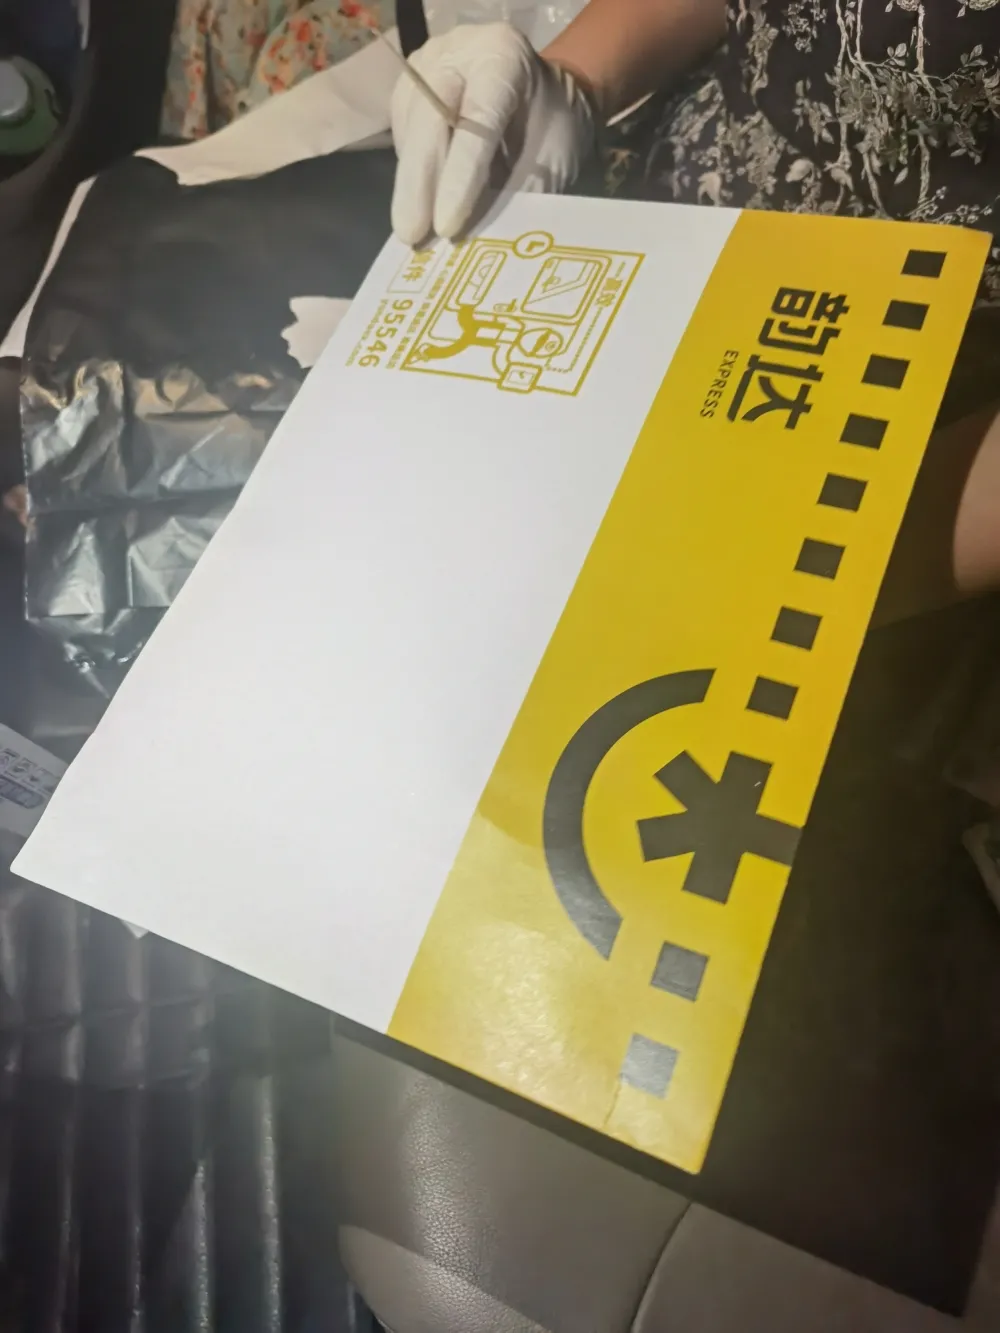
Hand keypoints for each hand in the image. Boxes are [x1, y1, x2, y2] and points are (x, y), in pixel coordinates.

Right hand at [390, 23, 597, 244]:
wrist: (540, 92)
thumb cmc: (551, 124)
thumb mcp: (550, 157)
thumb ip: (516, 190)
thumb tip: (475, 236)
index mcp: (502, 55)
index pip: (476, 118)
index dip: (460, 175)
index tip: (447, 227)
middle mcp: (456, 52)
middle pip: (428, 118)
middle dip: (418, 184)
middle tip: (412, 235)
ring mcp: (424, 68)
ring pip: (409, 130)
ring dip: (411, 186)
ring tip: (416, 231)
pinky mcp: (408, 91)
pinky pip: (403, 139)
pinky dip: (411, 177)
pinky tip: (419, 204)